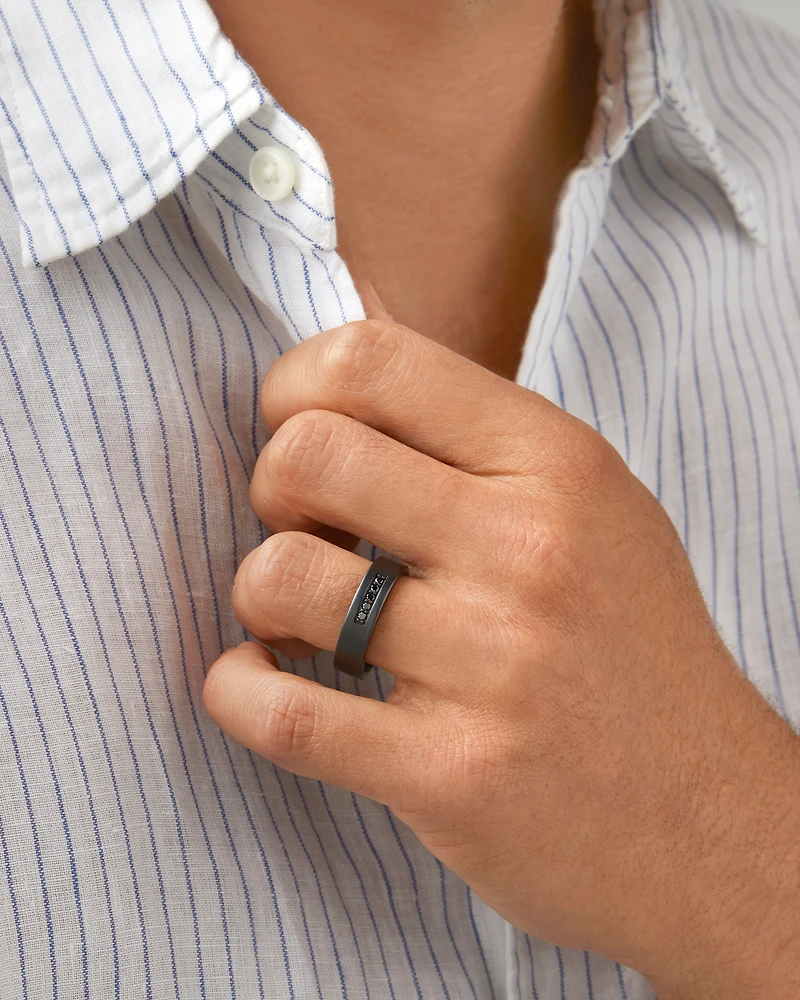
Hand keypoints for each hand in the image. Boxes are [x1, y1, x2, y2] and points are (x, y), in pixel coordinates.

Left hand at [203, 319, 799, 997]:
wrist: (715, 821)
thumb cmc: (637, 654)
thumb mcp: (595, 511)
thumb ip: (478, 449)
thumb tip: (335, 409)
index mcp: (557, 466)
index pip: (373, 359)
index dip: (294, 387)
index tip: (291, 431)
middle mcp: (525, 550)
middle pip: (305, 455)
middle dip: (270, 490)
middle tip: (303, 532)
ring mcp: (490, 664)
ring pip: (278, 577)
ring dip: (259, 598)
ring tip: (299, 621)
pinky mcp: (450, 772)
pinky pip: (284, 714)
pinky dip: (237, 692)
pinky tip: (261, 684)